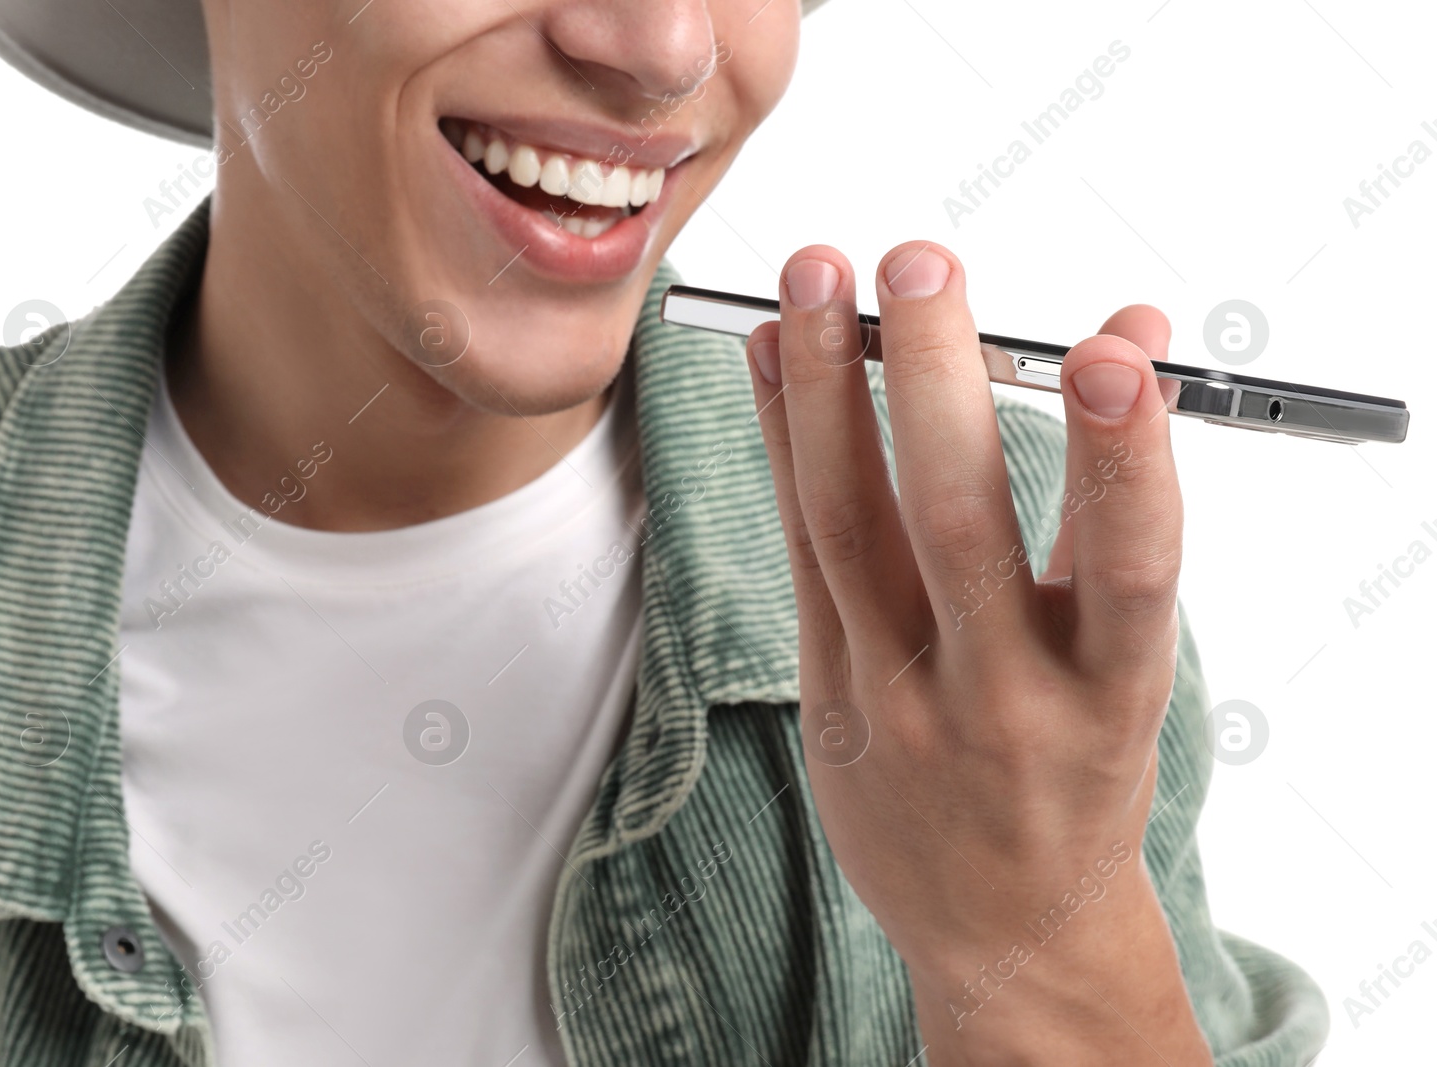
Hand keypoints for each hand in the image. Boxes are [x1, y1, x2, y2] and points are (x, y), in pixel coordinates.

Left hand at [744, 242, 1212, 1065]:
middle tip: (918, 262)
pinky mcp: (828, 697)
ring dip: (824, 390)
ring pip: (849, 527)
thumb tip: (1133, 335)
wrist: (1005, 926)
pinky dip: (783, 443)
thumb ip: (1122, 498)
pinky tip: (766, 359)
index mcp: (1112, 690)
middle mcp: (1003, 698)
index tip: (1106, 352)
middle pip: (958, 526)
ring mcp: (901, 701)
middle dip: (932, 383)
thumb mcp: (1132, 658)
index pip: (1128, 566)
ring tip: (812, 278)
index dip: (1122, 459)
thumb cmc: (1080, 768)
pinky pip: (800, 551)